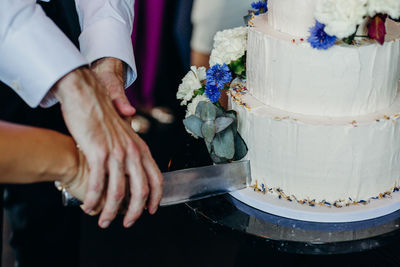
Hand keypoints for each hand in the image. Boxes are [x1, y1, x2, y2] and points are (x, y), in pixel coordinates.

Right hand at [52, 67, 162, 228]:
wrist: (86, 93)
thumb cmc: (101, 112)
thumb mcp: (123, 130)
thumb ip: (130, 145)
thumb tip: (134, 156)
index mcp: (141, 147)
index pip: (156, 178)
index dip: (156, 198)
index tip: (152, 210)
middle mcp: (133, 151)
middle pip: (141, 191)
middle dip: (135, 212)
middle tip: (127, 223)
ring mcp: (116, 152)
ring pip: (118, 192)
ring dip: (111, 212)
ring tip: (103, 221)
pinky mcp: (97, 152)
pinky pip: (97, 184)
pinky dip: (93, 199)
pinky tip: (88, 206)